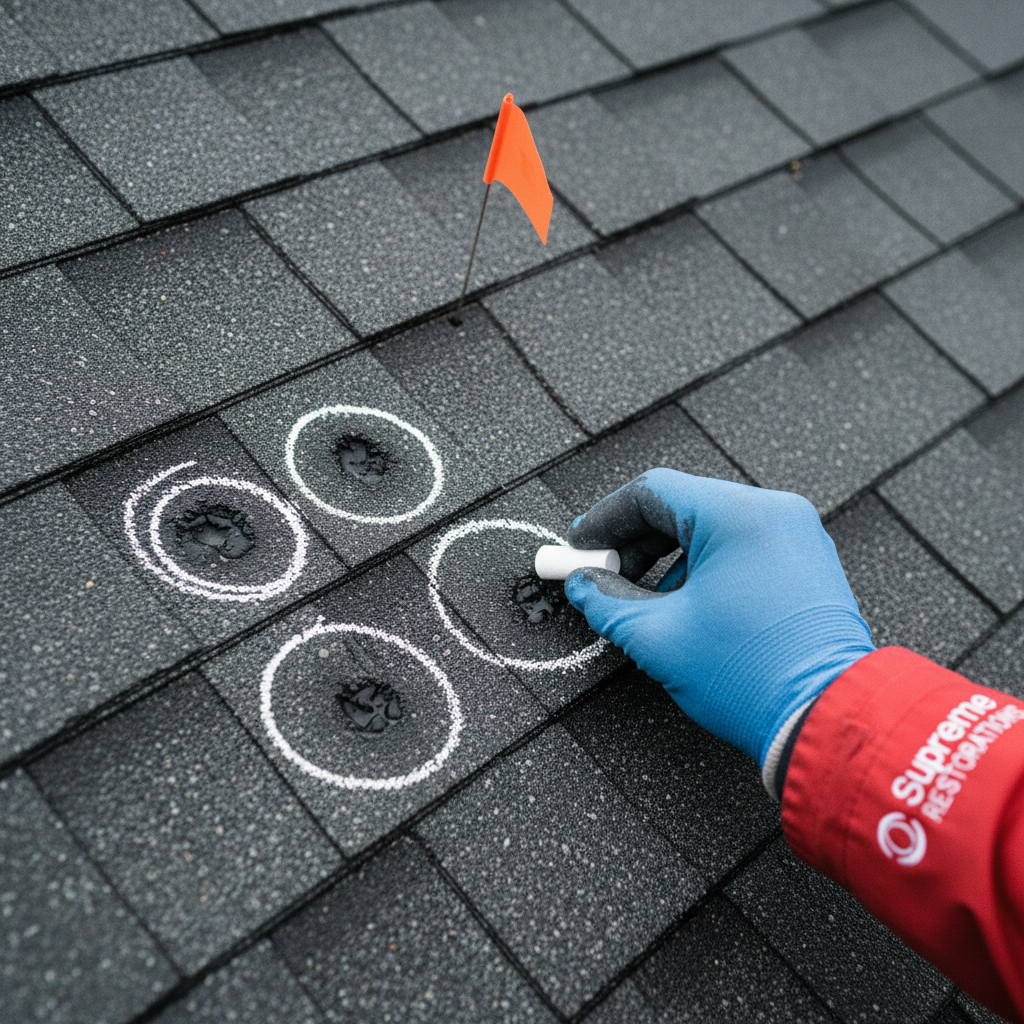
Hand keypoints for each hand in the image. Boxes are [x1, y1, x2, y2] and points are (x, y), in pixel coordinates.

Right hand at [564, 469, 873, 766]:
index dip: (605, 519)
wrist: (829, 719)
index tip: (580, 548)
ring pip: (712, 529)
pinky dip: (706, 569)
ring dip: (669, 561)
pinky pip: (743, 548)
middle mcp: (772, 512)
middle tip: (604, 579)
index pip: (651, 492)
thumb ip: (606, 601)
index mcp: (736, 515)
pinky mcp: (809, 563)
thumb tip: (582, 585)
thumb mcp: (657, 636)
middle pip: (683, 506)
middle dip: (635, 544)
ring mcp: (797, 535)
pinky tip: (688, 610)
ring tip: (647, 606)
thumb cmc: (747, 675)